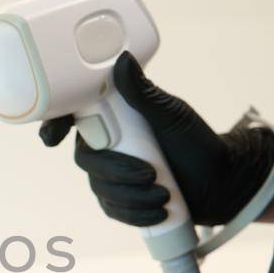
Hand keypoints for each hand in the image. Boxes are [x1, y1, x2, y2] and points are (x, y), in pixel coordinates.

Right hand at [39, 53, 273, 227]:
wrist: (218, 181)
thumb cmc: (196, 143)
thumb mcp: (170, 115)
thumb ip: (143, 93)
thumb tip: (122, 59)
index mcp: (113, 118)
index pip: (72, 117)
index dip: (55, 125)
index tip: (55, 138)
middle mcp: (106, 144)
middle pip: (86, 160)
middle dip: (116, 171)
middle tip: (150, 174)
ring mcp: (110, 175)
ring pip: (100, 188)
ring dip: (131, 195)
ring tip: (163, 195)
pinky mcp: (120, 201)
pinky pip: (113, 210)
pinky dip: (135, 213)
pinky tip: (157, 212)